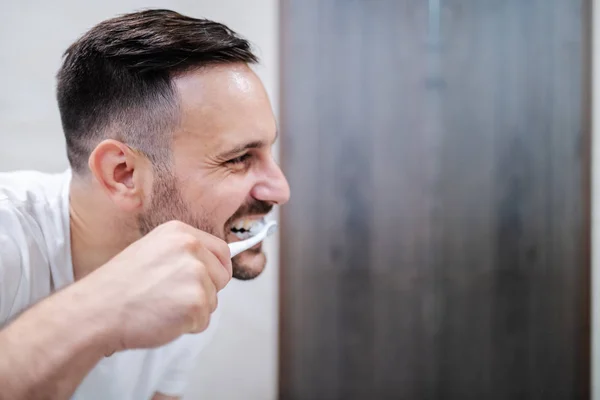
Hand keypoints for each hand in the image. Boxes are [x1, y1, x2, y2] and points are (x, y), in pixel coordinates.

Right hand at [81, 220, 231, 352]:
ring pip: (212, 300)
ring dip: (192, 311)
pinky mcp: (196, 302)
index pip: (221, 250)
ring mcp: (196, 275)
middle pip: (222, 276)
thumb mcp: (152, 251)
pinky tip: (162, 319)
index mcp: (180, 232)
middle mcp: (192, 248)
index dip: (215, 269)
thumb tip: (210, 266)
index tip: (207, 281)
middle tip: (172, 298)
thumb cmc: (117, 286)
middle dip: (204, 291)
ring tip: (161, 307)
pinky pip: (204, 321)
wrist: (96, 310)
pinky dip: (186, 327)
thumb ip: (182, 255)